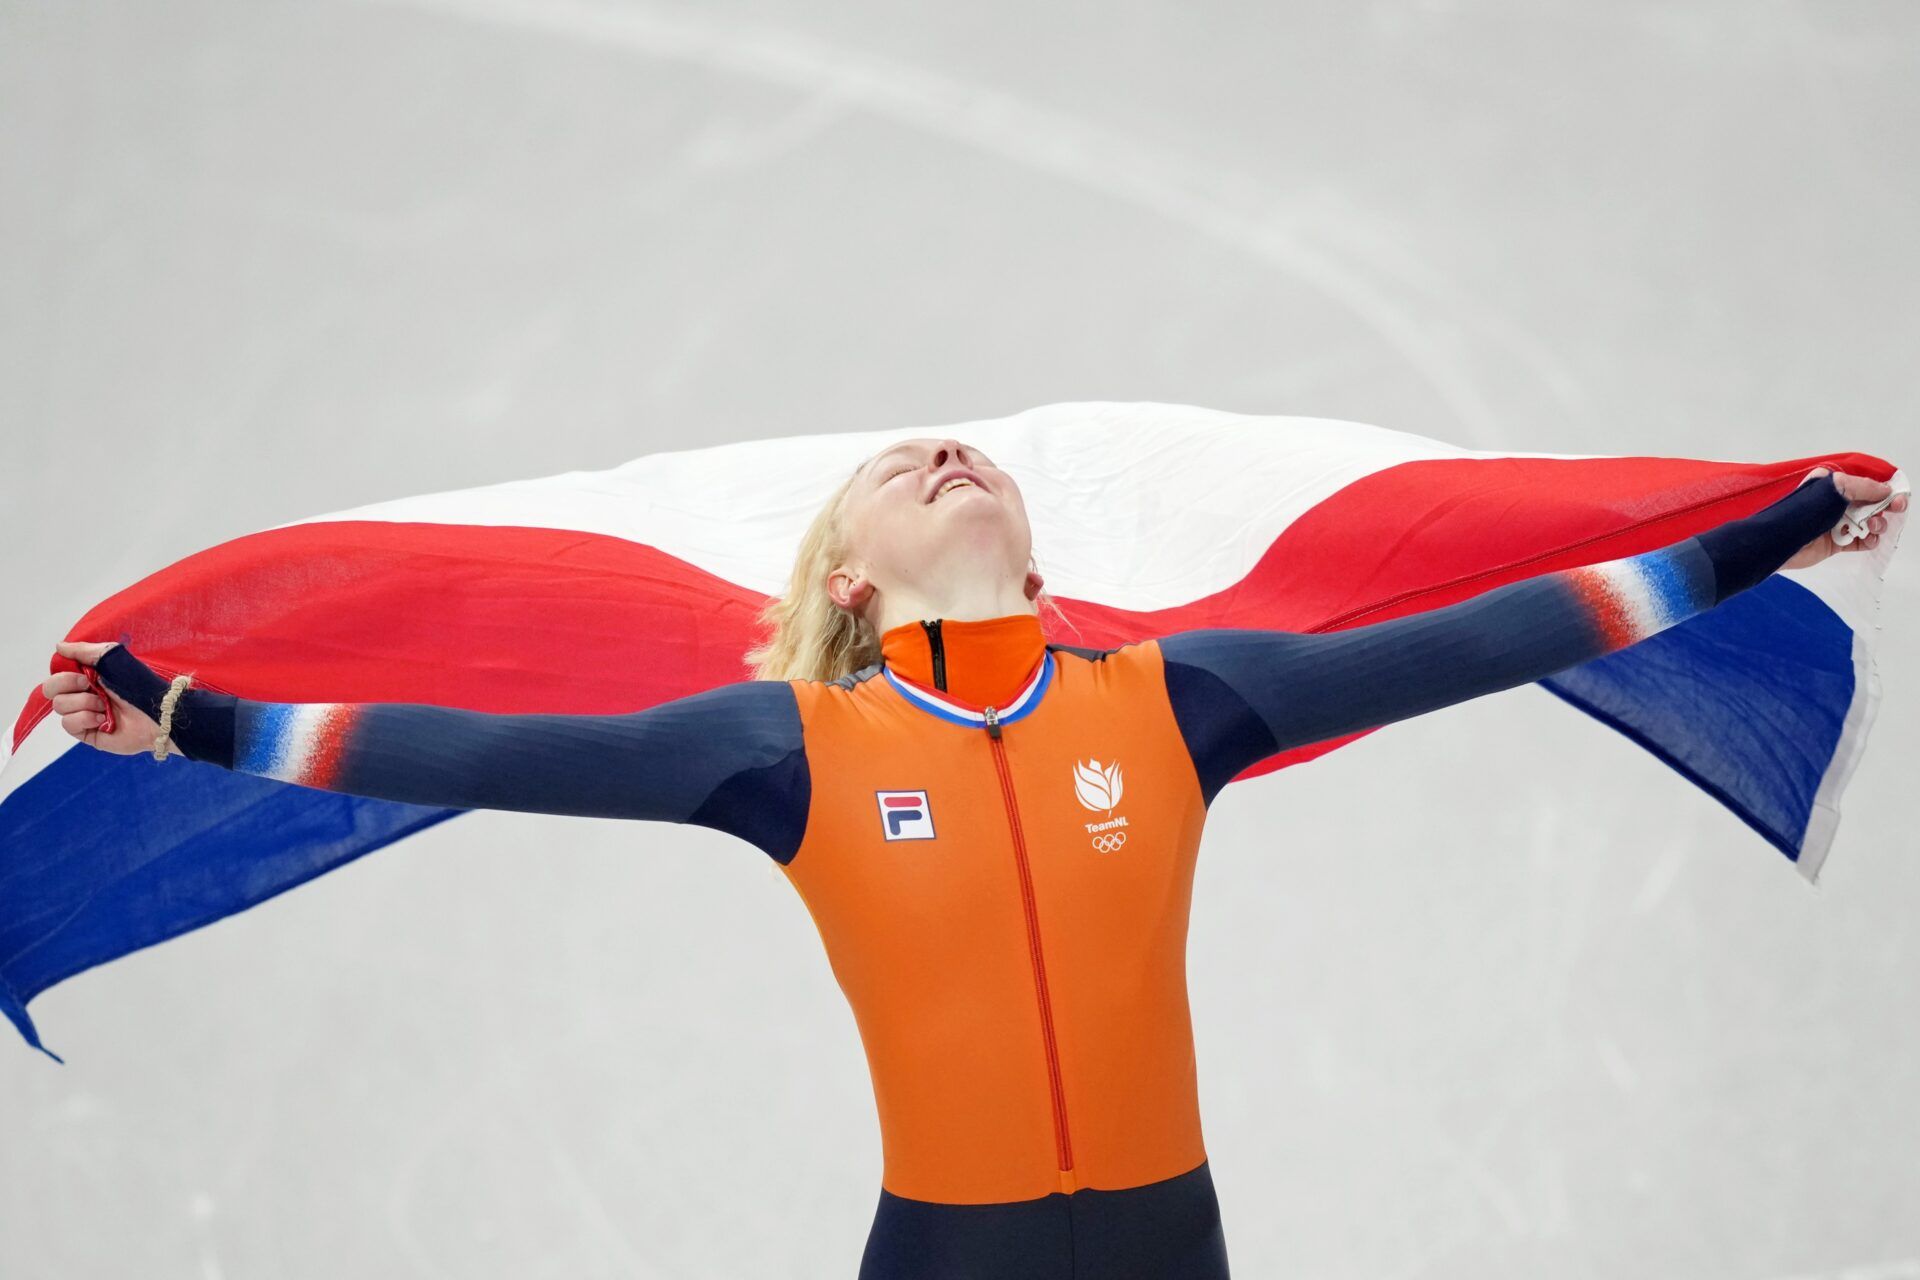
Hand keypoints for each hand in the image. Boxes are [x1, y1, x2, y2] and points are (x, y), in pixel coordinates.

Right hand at [43, 640, 162, 755]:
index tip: (83, 675)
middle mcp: (83, 695)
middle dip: (68, 686)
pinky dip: (83, 718)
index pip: (56, 675)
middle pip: (51, 690)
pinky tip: (101, 719)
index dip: (63, 676)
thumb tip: (59, 647)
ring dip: (83, 703)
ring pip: (59, 706)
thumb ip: (83, 650)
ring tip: (104, 705)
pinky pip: (68, 724)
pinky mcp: (87, 733)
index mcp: (87, 677)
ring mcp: (84, 715)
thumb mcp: (111, 657)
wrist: (156, 712)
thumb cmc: (138, 683)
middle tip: (91, 687)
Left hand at [1783, 469, 1906, 570]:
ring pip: (1868, 523)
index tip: (1897, 497)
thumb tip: (1885, 490)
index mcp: (1832, 484)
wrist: (1781, 542)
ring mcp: (1836, 523)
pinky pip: (1860, 541)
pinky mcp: (1835, 543)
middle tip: (1895, 510)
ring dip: (1876, 525)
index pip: (1864, 484)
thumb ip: (1863, 487)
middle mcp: (1835, 502)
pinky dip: (1868, 541)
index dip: (1884, 490)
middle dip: (1885, 507)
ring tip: (1870, 527)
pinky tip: (1868, 540)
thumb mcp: (1836, 488)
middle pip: (1870, 504)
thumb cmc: (1804, 511)